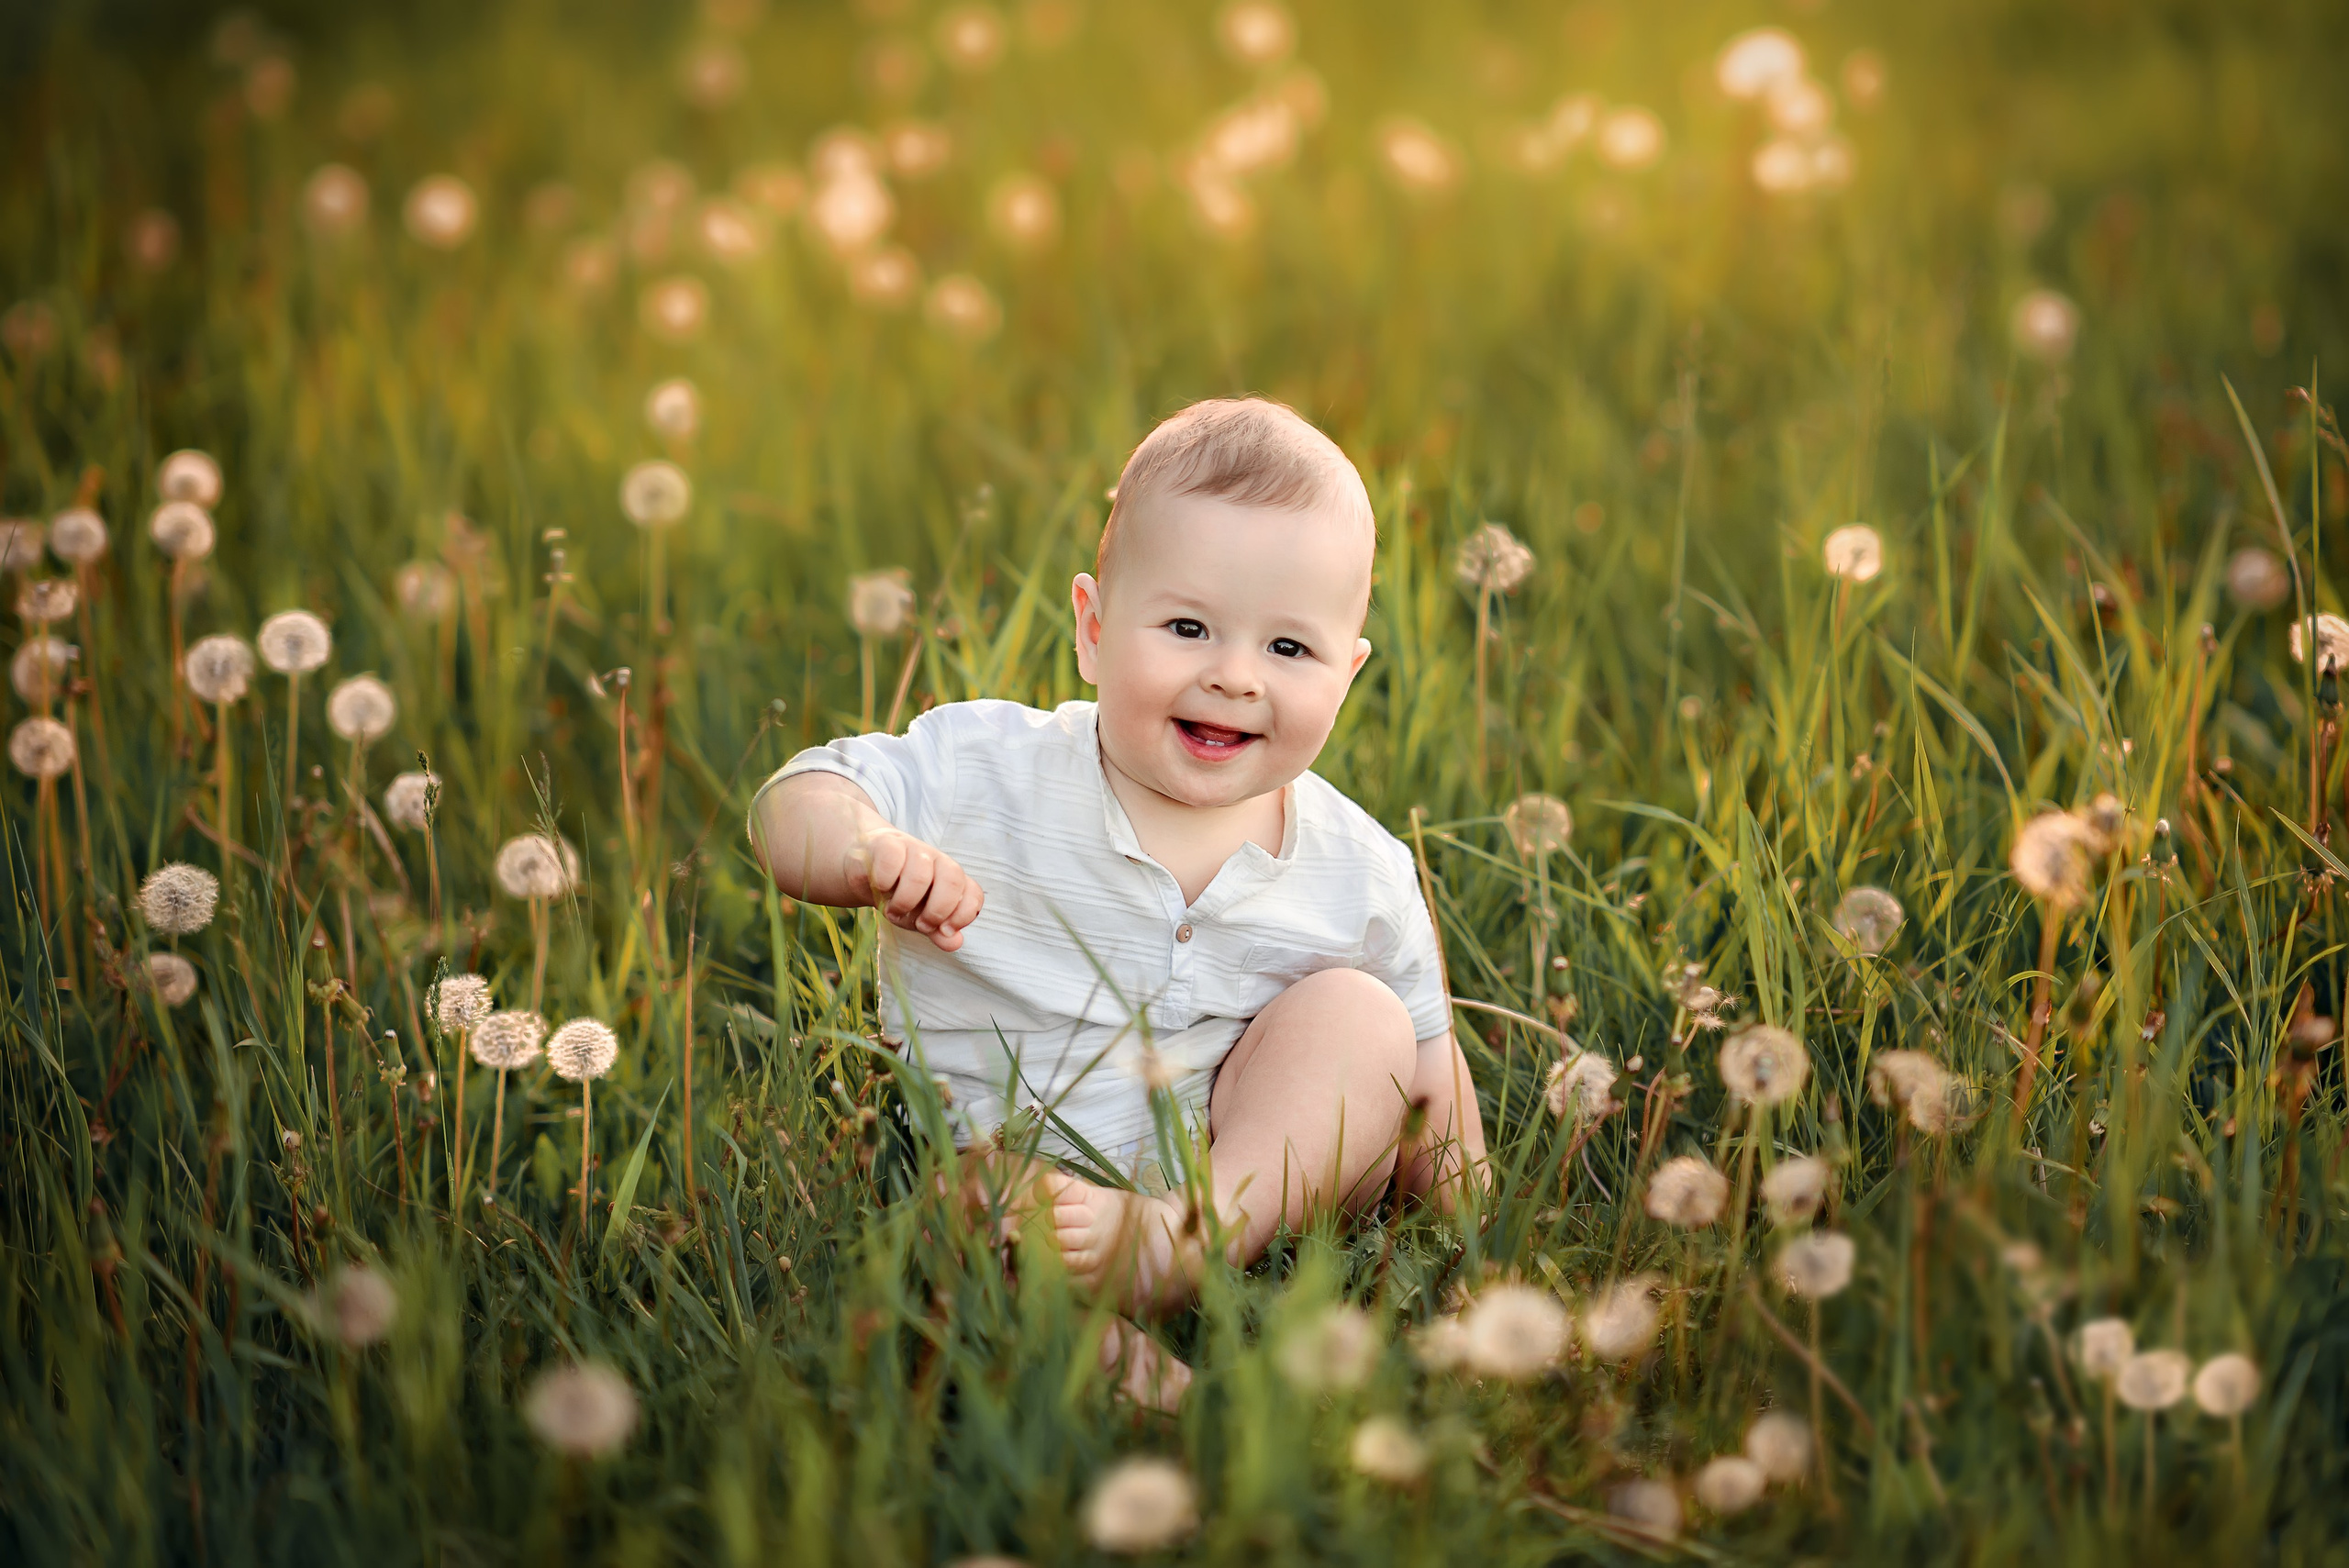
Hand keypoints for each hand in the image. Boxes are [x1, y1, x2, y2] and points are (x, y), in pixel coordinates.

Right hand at [846, 828, 984, 951]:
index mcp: (951, 879)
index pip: (973, 893)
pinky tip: (880, 888)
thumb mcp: (918, 917)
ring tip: (892, 911)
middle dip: (937, 910)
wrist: (863, 869)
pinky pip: (892, 860)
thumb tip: (955, 943)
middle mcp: (937, 861)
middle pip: (953, 878)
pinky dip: (885, 881)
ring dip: (905, 901)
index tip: (944, 931)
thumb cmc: (897, 894)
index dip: (963, 915)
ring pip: (920, 873)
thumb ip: (937, 931)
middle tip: (919, 926)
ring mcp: (914, 849)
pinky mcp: (888, 843)